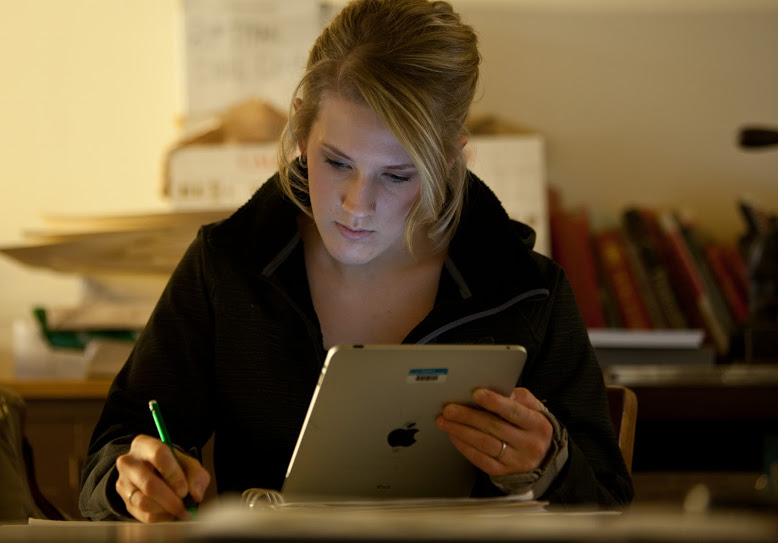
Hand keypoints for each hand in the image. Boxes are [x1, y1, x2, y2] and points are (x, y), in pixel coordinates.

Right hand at [116, 434, 210, 522]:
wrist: (154, 473)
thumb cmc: (173, 466)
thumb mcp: (188, 463)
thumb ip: (197, 476)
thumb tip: (195, 495)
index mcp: (144, 444)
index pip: (158, 455)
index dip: (174, 474)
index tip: (185, 489)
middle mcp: (128, 462)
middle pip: (149, 484)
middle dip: (171, 499)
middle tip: (185, 507)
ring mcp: (123, 483)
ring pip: (144, 502)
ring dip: (166, 510)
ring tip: (179, 509)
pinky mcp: (125, 502)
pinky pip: (143, 515)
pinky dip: (161, 518)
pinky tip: (171, 513)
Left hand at [435, 387, 552, 476]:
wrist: (543, 457)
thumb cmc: (532, 426)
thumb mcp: (533, 408)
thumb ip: (518, 397)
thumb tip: (497, 391)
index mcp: (539, 425)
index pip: (514, 412)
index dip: (494, 402)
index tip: (476, 393)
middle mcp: (530, 445)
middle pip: (494, 428)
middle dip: (468, 416)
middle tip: (449, 409)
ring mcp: (517, 461)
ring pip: (484, 444)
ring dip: (461, 431)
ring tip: (445, 421)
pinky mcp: (504, 472)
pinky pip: (480, 459)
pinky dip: (464, 446)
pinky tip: (454, 436)